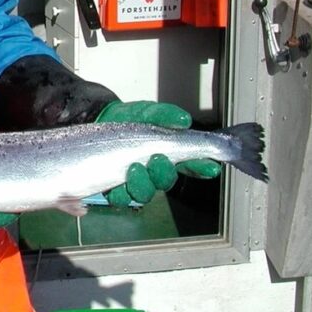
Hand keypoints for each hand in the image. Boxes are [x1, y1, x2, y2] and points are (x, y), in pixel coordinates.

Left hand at [95, 101, 222, 206]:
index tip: (211, 167)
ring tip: (135, 167)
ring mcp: (135, 182)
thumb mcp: (148, 112)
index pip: (191, 165)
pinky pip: (120, 198)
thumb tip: (184, 120)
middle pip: (166, 181)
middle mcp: (154, 172)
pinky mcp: (114, 188)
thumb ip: (166, 115)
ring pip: (145, 194)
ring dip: (143, 183)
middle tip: (158, 159)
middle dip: (165, 173)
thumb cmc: (130, 119)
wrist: (100, 119)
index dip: (202, 168)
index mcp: (168, 155)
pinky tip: (118, 183)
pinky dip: (120, 193)